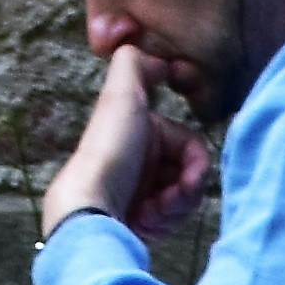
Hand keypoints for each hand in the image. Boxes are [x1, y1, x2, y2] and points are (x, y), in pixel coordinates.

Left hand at [41, 45, 211, 241]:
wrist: (89, 210)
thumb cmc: (108, 153)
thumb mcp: (119, 96)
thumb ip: (134, 63)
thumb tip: (160, 60)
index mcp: (140, 132)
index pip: (189, 145)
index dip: (195, 161)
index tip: (189, 177)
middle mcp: (140, 160)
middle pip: (190, 173)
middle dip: (187, 189)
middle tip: (169, 201)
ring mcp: (140, 192)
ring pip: (183, 198)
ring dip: (177, 207)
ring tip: (153, 214)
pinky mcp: (138, 222)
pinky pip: (170, 221)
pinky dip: (164, 224)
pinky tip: (146, 224)